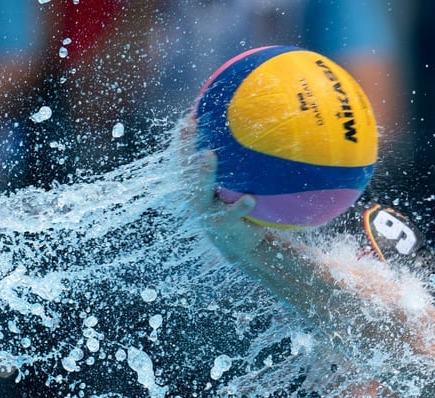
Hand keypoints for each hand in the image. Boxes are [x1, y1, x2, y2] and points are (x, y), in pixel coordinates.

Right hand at [176, 118, 267, 264]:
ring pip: (200, 192)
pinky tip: (250, 199)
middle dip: (183, 147)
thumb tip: (252, 132)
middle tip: (189, 125)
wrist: (242, 245)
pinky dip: (239, 207)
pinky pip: (230, 214)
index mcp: (196, 186)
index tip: (187, 117)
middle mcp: (195, 197)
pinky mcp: (222, 226)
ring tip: (208, 155)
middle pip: (185, 169)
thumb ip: (236, 166)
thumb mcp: (234, 187)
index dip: (182, 139)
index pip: (185, 158)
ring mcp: (206, 212)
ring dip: (203, 174)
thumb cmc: (238, 207)